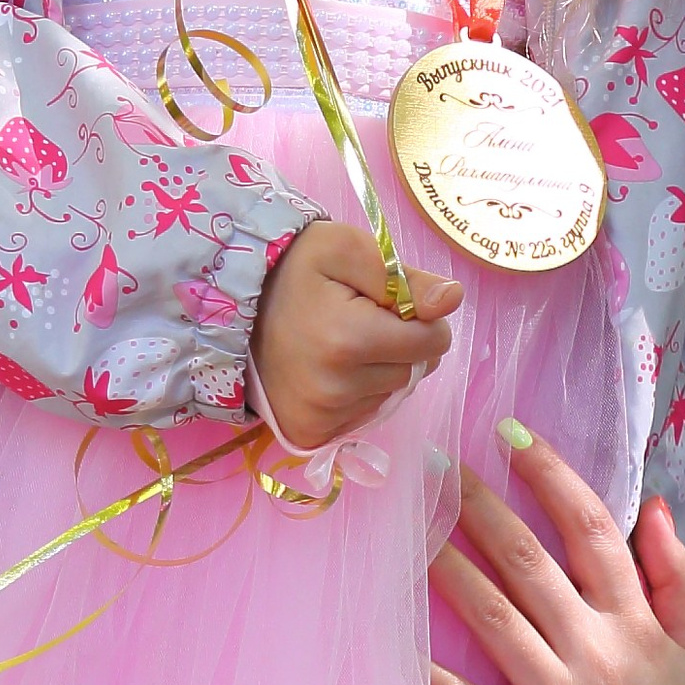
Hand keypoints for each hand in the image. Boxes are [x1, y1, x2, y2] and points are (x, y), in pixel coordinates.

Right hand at [251, 221, 459, 449]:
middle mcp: (336, 389)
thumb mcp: (348, 250)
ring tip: (338, 344)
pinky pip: (363, 415)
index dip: (420, 318)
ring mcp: (320, 418)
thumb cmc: (295, 270)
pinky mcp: (308, 434)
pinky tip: (328, 371)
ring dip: (378, 371)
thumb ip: (406, 276)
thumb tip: (452, 300)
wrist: (232, 306)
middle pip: (414, 372)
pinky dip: (356, 394)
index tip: (386, 303)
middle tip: (358, 320)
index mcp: (350, 340)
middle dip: (400, 345)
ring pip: (390, 395)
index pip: (434, 342)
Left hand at [428, 431, 684, 684]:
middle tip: (430, 465)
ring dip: (444, 566)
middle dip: (475, 506)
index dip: (549, 474)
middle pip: (528, 561)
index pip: (591, 529)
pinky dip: (428, 677)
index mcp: (639, 624)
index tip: (510, 434)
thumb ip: (679, 579)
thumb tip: (656, 508)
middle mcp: (597, 652)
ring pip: (492, 617)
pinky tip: (390, 644)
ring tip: (404, 528)